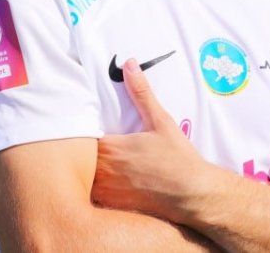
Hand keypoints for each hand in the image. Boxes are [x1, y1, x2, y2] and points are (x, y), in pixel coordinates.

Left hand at [93, 59, 220, 220]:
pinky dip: (92, 191)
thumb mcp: (160, 121)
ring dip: (82, 172)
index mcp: (111, 147)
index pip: (80, 137)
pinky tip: (102, 186)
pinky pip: (92, 199)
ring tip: (85, 167)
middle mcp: (104, 171)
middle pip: (77, 159)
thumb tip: (129, 64)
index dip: (79, 133)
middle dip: (79, 152)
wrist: (192, 194)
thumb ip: (141, 93)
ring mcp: (107, 191)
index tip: (83, 129)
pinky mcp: (113, 206)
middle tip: (80, 147)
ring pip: (82, 180)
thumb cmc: (177, 158)